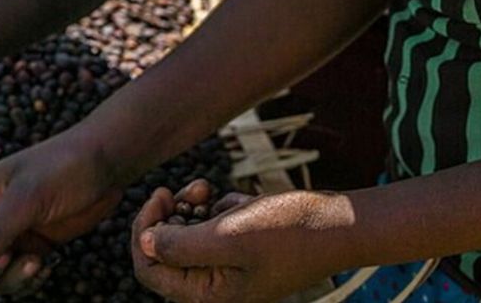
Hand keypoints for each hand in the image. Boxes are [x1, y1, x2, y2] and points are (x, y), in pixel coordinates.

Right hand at [0, 131, 127, 295]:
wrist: (105, 162)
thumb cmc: (62, 168)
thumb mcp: (27, 198)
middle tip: (15, 261)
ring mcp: (12, 232)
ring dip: (12, 279)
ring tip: (38, 264)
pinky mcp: (34, 243)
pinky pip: (19, 274)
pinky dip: (29, 279)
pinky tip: (48, 266)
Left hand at [133, 184, 355, 302]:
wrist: (336, 223)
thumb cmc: (286, 232)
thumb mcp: (227, 237)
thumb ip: (181, 245)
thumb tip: (143, 244)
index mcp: (210, 295)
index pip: (150, 270)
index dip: (144, 232)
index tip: (159, 198)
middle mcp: (216, 285)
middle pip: (166, 249)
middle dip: (170, 215)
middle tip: (187, 189)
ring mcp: (229, 265)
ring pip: (187, 233)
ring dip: (191, 206)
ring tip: (206, 188)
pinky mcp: (241, 247)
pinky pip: (212, 224)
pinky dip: (216, 207)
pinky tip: (237, 199)